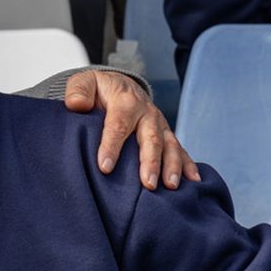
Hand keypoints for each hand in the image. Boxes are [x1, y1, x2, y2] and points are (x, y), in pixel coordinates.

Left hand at [64, 70, 198, 190]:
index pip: (118, 125)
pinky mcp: (166, 134)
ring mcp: (159, 124)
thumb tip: (76, 104)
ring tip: (171, 186)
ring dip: (171, 166)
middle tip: (147, 183)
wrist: (119, 86)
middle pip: (150, 138)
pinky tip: (193, 182)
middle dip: (150, 161)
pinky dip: (188, 165)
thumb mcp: (84, 83)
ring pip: (169, 145)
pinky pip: (179, 150)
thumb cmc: (98, 90)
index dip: (112, 146)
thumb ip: (78, 91)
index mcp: (125, 101)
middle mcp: (147, 113)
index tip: (105, 167)